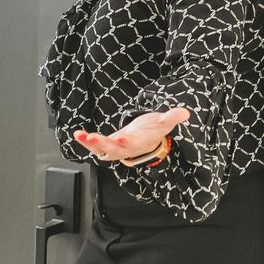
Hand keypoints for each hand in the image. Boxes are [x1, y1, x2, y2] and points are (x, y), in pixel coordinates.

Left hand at [73, 107, 190, 164]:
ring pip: (102, 150)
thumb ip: (171, 117)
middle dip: (104, 144)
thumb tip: (185, 112)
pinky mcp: (106, 146)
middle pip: (115, 150)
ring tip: (81, 135)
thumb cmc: (153, 129)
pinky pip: (94, 146)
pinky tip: (78, 134)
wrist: (145, 140)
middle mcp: (127, 148)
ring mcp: (115, 148)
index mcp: (140, 142)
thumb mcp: (163, 122)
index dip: (128, 142)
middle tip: (93, 137)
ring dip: (90, 144)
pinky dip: (86, 141)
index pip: (134, 144)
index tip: (122, 138)